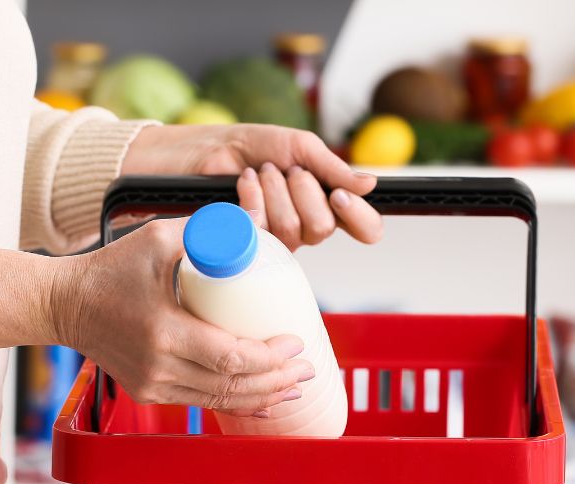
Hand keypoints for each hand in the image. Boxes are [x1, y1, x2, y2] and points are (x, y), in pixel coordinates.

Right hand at [50, 217, 312, 414]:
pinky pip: (202, 403)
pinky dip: (236, 403)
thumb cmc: (110, 269)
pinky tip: (264, 402)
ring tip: (294, 384)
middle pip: (232, 385)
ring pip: (220, 400)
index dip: (270, 357)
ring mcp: (152, 385)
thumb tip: (253, 226)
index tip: (296, 342)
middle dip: (277, 379)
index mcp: (163, 332)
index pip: (231, 358)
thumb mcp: (157, 239)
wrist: (64, 305)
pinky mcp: (149, 391)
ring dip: (263, 395)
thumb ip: (205, 232)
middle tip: (307, 366)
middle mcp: (158, 367)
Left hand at [121, 124, 382, 249]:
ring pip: (294, 231)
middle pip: (324, 228)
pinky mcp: (250, 246)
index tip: (339, 195)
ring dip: (275, 191)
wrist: (205, 150)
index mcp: (327, 203)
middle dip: (302, 190)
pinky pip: (264, 232)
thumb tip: (369, 185)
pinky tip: (244, 184)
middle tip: (285, 170)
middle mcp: (307, 226)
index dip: (360, 218)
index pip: (365, 228)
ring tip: (260, 172)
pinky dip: (254, 198)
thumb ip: (332, 167)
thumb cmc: (251, 146)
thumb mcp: (297, 147)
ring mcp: (279, 240)